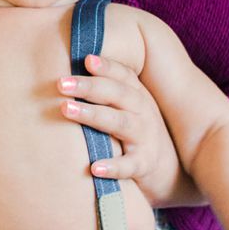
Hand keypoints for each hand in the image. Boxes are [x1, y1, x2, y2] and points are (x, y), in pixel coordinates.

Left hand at [59, 53, 190, 206]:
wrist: (168, 170)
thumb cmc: (135, 131)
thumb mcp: (129, 107)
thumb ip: (107, 90)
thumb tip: (68, 73)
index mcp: (138, 95)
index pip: (123, 76)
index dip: (107, 66)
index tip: (86, 59)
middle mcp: (143, 113)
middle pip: (117, 94)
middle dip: (89, 87)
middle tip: (61, 84)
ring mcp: (145, 138)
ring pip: (120, 123)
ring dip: (93, 115)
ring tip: (66, 109)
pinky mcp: (143, 164)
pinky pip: (128, 165)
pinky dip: (113, 167)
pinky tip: (94, 168)